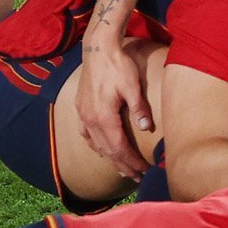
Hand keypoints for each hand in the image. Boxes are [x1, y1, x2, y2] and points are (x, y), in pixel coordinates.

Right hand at [68, 38, 154, 178]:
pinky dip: (96, 146)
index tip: (144, 170)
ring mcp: (83, 115)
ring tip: (123, 169)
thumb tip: (146, 128)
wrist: (98, 49)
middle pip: (107, 151)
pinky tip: (101, 150)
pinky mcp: (80, 108)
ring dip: (110, 158)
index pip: (119, 148)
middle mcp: (90, 120)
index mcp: (103, 117)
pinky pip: (86, 134)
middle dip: (123, 165)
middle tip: (137, 177)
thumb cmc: (118, 65)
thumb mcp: (132, 86)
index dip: (132, 162)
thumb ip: (139, 108)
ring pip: (96, 145)